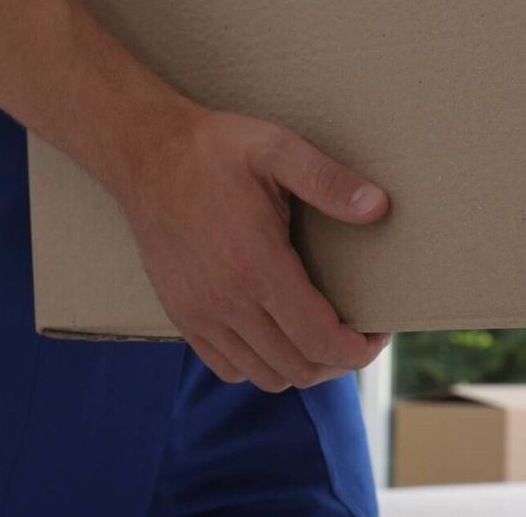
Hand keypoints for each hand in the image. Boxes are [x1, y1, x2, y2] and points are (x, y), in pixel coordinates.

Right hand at [115, 105, 391, 391]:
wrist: (147, 155)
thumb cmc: (216, 149)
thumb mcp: (278, 150)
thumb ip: (329, 181)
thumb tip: (379, 206)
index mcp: (257, 266)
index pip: (319, 339)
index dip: (358, 349)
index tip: (378, 332)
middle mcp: (226, 302)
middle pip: (297, 367)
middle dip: (339, 360)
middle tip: (359, 333)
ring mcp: (199, 315)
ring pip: (263, 376)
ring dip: (302, 366)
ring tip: (324, 336)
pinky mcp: (182, 316)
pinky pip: (227, 367)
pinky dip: (260, 365)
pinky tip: (278, 335)